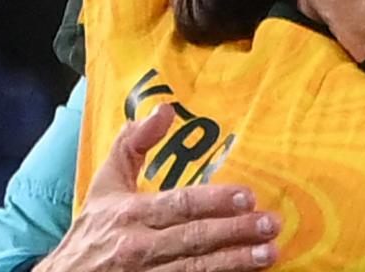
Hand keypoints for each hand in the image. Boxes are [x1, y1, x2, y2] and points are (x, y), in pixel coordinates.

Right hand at [35, 105, 279, 271]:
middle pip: (195, 237)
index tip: (249, 196)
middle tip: (271, 224)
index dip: (215, 200)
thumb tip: (165, 109)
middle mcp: (137, 246)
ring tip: (268, 254)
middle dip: (236, 231)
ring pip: (196, 269)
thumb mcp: (106, 184)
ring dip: (235, 261)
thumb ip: (133, 143)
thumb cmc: (93, 229)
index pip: (180, 204)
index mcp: (129, 213)